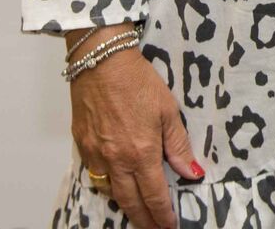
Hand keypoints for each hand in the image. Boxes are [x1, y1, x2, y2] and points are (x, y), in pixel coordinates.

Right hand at [69, 45, 205, 228]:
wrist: (102, 61)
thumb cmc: (137, 81)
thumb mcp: (168, 110)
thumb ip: (178, 146)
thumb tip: (192, 172)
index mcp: (141, 153)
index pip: (154, 195)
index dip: (163, 215)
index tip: (170, 226)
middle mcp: (116, 160)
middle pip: (130, 201)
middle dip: (144, 220)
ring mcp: (96, 154)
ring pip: (109, 192)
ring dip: (124, 205)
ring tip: (138, 212)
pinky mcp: (82, 145)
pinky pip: (94, 175)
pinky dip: (106, 186)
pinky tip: (115, 186)